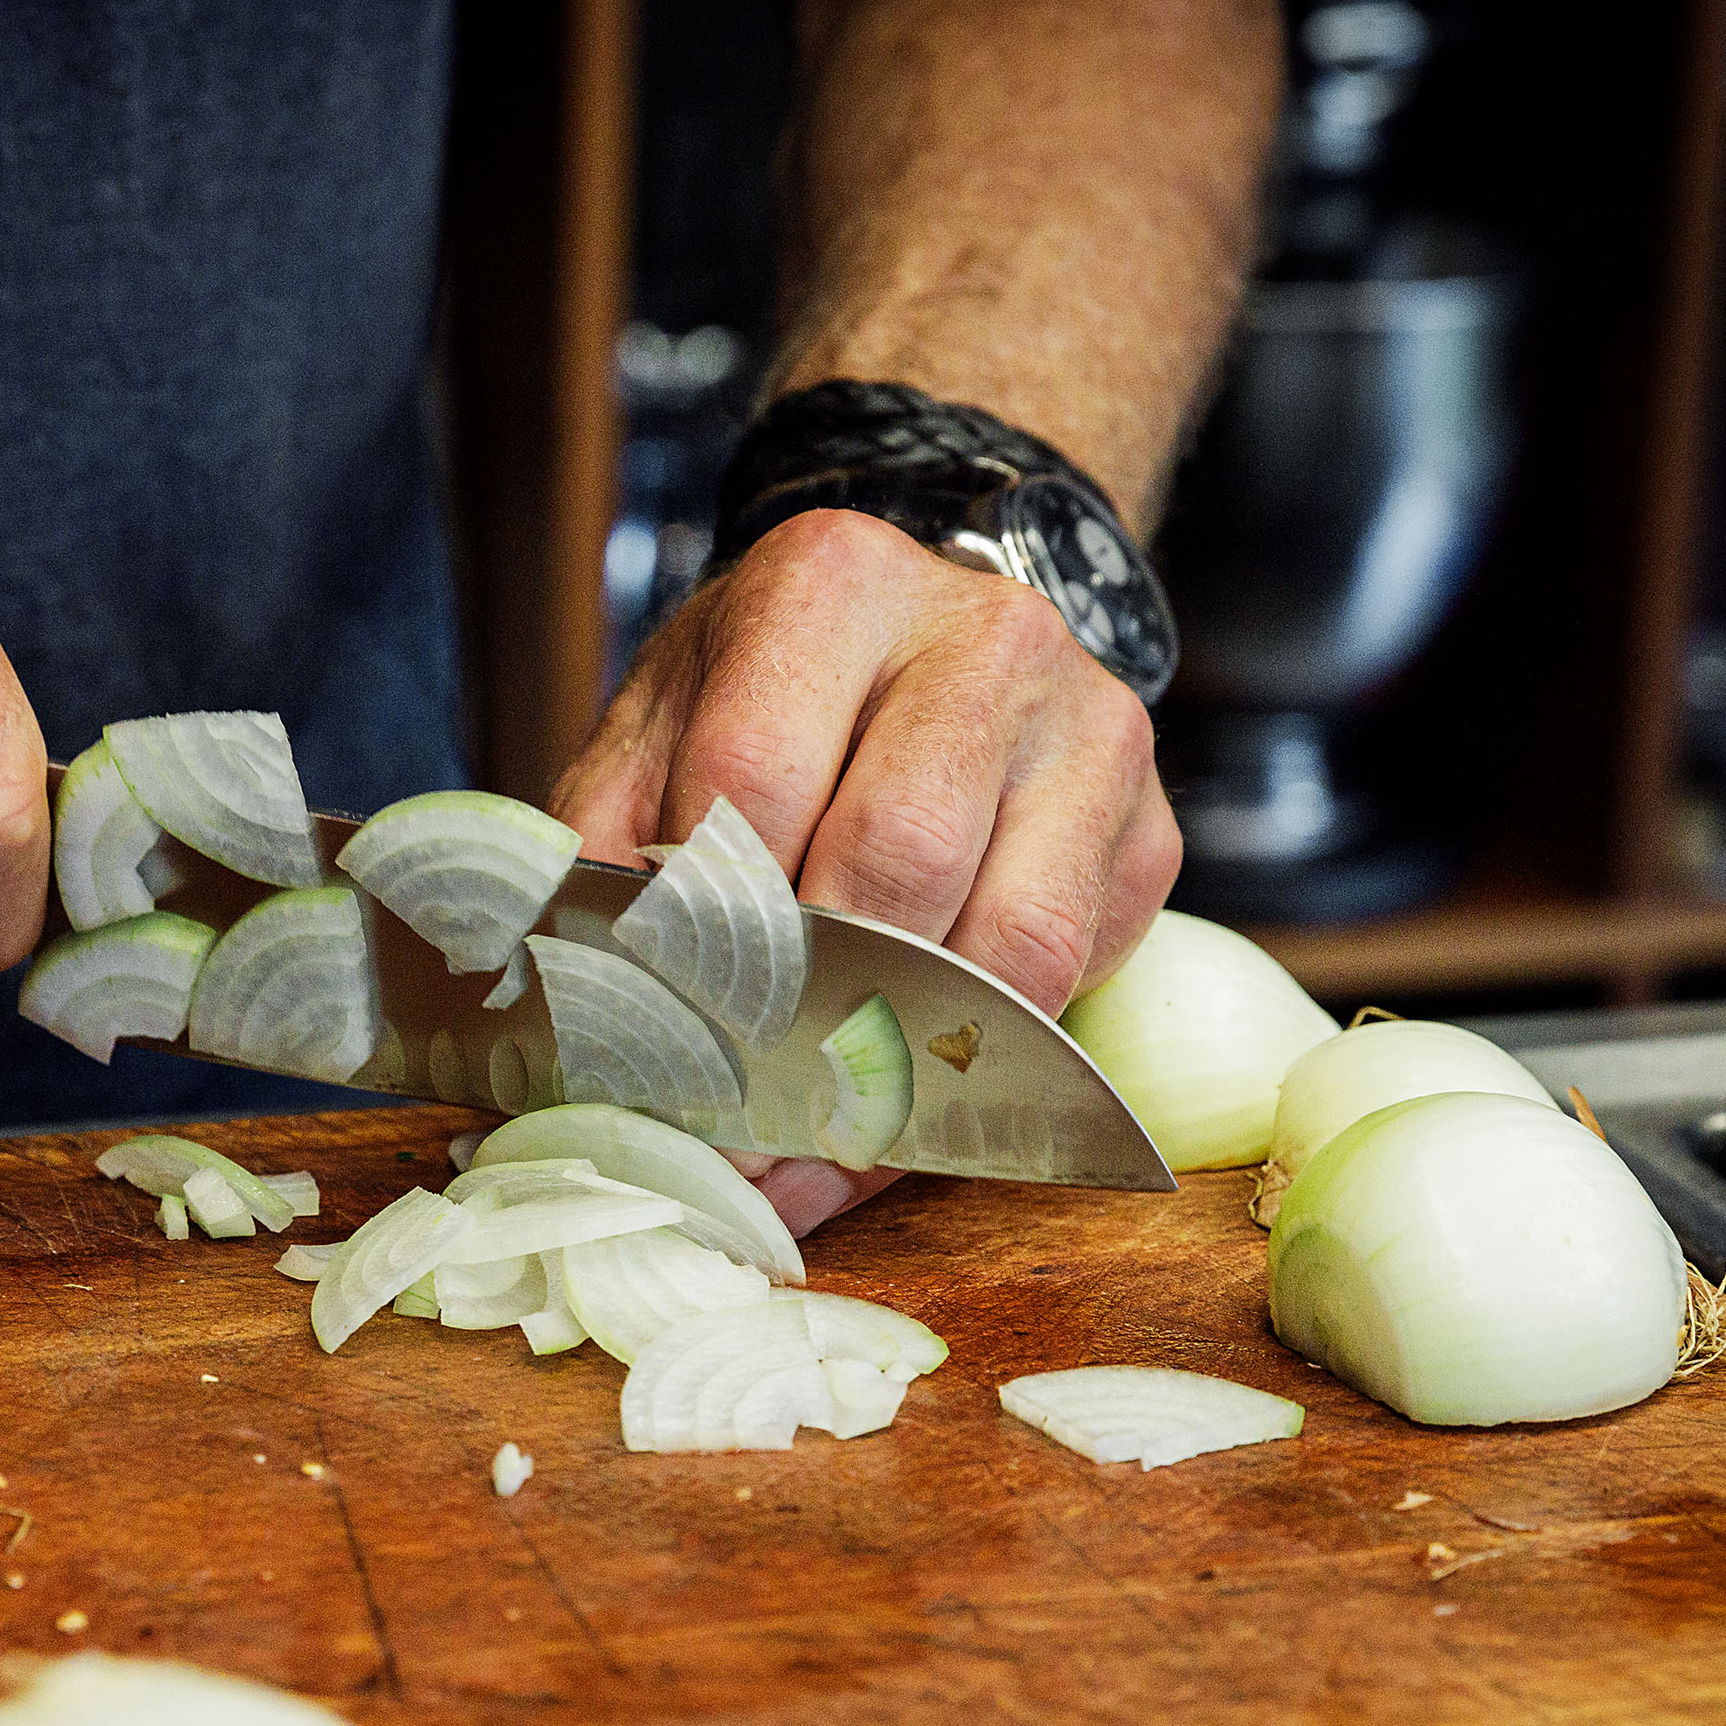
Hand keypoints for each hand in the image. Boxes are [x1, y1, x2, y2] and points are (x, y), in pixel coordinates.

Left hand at [551, 507, 1178, 1233]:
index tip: (655, 1035)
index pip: (754, 773)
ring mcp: (1091, 732)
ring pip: (1007, 942)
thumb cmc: (770, 699)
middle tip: (727, 1117)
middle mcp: (985, 638)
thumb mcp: (656, 729)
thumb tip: (574, 1019)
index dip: (701, 922)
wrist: (925, 636)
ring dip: (901, 1062)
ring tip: (805, 1142)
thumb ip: (599, 850)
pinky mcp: (1150, 834)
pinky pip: (1068, 984)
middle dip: (802, 1009)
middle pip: (895, 856)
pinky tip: (893, 1111)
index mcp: (832, 583)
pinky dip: (975, 1072)